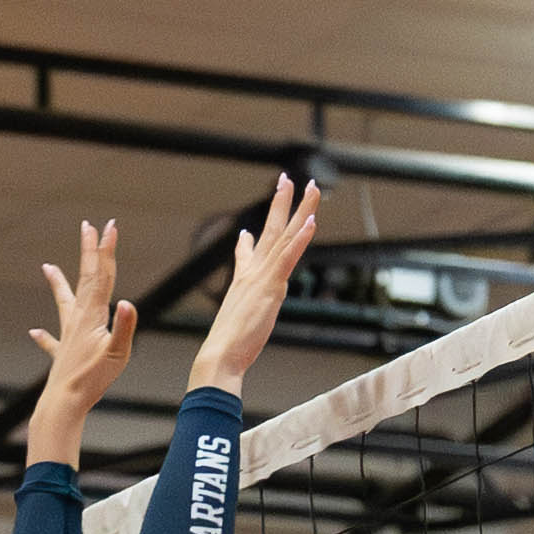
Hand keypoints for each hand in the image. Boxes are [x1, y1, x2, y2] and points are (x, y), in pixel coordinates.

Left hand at [27, 219, 135, 458]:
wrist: (63, 404)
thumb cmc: (91, 381)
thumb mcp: (116, 355)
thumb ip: (123, 328)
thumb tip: (127, 302)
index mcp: (92, 316)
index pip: (103, 277)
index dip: (107, 251)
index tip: (110, 227)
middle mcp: (77, 320)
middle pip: (85, 279)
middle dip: (89, 252)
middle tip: (88, 227)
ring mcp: (67, 337)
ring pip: (63, 303)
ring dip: (57, 283)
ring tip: (47, 267)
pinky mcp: (61, 356)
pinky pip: (51, 341)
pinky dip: (43, 336)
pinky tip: (33, 331)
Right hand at [188, 174, 318, 396]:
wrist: (221, 353)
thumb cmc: (229, 343)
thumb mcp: (237, 316)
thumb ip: (242, 305)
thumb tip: (242, 304)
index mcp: (244, 279)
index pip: (250, 251)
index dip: (250, 237)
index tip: (247, 228)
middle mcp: (254, 271)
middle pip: (272, 230)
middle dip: (280, 203)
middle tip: (287, 179)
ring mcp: (263, 275)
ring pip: (285, 235)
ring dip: (301, 210)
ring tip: (312, 188)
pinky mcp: (272, 286)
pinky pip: (289, 256)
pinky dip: (300, 237)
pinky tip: (311, 220)